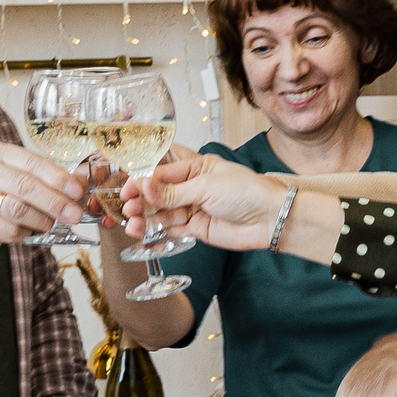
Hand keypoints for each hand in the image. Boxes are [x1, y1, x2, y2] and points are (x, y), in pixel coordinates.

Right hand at [0, 144, 85, 255]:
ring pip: (17, 210)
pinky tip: (30, 231)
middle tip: (74, 215)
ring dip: (42, 220)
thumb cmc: (0, 191)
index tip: (77, 192)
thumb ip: (49, 178)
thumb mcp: (21, 176)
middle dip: (54, 202)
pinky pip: (9, 230)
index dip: (57, 178)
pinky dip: (26, 233)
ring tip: (53, 224)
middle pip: (25, 186)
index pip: (32, 162)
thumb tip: (84, 183)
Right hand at [119, 147, 287, 249]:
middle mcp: (192, 186)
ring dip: (145, 216)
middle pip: (158, 192)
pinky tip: (142, 229)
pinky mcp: (195, 227)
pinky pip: (170, 227)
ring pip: (161, 211)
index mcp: (196, 166)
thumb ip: (173, 191)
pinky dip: (155, 229)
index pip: (162, 170)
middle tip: (127, 206)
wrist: (269, 219)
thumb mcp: (206, 186)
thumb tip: (144, 187)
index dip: (143, 179)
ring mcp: (193, 207)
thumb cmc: (246, 192)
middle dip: (141, 199)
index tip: (127, 188)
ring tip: (131, 221)